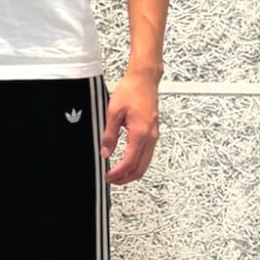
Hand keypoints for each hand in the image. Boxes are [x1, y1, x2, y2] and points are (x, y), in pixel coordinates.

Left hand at [99, 70, 159, 184]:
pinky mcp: (153, 132)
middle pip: (141, 169)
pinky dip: (137, 162)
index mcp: (140, 134)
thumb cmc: (131, 91)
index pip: (129, 163)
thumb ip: (109, 135)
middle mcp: (150, 137)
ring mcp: (153, 135)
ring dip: (132, 171)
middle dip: (126, 178)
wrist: (144, 79)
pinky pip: (147, 154)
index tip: (108, 176)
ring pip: (145, 163)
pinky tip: (126, 161)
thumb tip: (105, 152)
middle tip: (111, 179)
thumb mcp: (113, 112)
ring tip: (117, 172)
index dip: (117, 173)